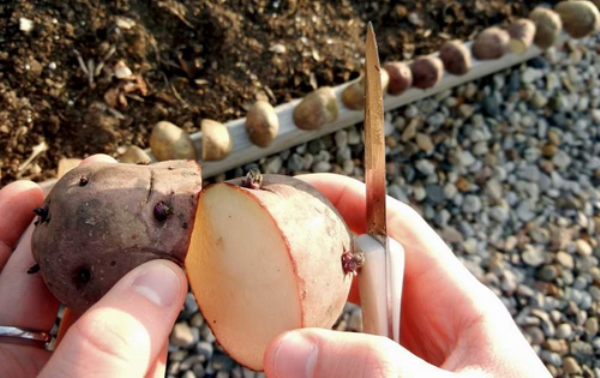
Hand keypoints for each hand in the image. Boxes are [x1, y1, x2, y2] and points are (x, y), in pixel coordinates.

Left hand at [0, 155, 187, 377]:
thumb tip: (163, 277)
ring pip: (107, 315)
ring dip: (134, 272)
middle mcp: (38, 366)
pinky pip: (139, 352)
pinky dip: (157, 322)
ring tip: (155, 226)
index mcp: (1, 363)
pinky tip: (172, 287)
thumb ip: (108, 348)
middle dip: (82, 235)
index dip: (7, 231)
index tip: (29, 191)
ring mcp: (86, 374)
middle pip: (54, 287)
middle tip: (107, 190)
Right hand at [263, 173, 549, 376]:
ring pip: (339, 329)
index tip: (296, 189)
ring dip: (304, 329)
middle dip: (311, 263)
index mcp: (458, 306)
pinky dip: (312, 365)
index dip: (347, 198)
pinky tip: (293, 368)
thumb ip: (379, 370)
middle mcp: (425, 329)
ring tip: (265, 326)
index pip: (394, 228)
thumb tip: (288, 350)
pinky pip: (337, 365)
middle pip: (356, 275)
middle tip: (262, 259)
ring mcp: (400, 362)